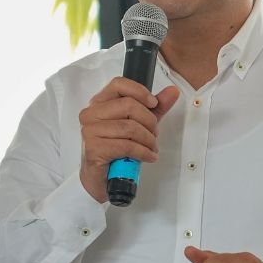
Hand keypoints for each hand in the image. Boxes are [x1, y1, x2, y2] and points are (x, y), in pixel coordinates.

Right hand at [78, 77, 180, 202]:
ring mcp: (90, 131)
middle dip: (150, 122)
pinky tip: (148, 157)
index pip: (118, 84)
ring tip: (152, 148)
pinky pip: (127, 146)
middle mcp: (91, 114)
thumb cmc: (117, 149)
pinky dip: (144, 152)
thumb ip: (155, 108)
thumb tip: (172, 91)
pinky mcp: (94, 148)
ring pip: (130, 127)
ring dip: (148, 140)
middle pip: (129, 105)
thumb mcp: (140, 124)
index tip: (153, 104)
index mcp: (99, 103)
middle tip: (154, 135)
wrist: (101, 179)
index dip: (140, 91)